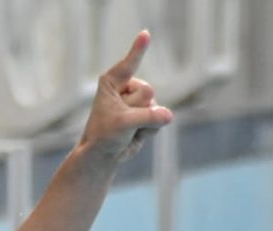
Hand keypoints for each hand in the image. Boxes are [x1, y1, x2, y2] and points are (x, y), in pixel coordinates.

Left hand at [79, 30, 173, 165]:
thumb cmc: (104, 136)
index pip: (129, 64)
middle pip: (148, 91)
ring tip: (126, 130)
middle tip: (121, 123)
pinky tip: (135, 134)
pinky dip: (149, 131)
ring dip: (143, 123)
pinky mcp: (149, 113)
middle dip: (137, 111)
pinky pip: (160, 119)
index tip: (145, 34)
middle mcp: (127, 88)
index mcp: (112, 83)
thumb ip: (148, 117)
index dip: (138, 50)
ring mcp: (139, 100)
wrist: (103, 155)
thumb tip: (169, 115)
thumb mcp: (124, 125)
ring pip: (156, 106)